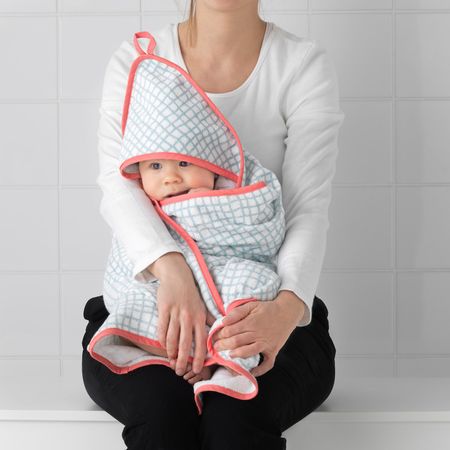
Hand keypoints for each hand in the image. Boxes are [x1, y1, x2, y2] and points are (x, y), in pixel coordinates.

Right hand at [154, 255, 209, 375]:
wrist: (177, 276)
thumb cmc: (191, 293)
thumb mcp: (203, 306)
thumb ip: (211, 320)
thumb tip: (220, 331)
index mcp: (200, 317)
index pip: (201, 341)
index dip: (199, 357)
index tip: (196, 369)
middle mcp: (188, 316)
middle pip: (185, 343)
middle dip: (183, 360)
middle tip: (179, 371)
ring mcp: (176, 313)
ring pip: (172, 338)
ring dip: (171, 353)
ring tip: (171, 361)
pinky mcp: (164, 309)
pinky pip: (162, 329)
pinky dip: (161, 340)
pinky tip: (163, 347)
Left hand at [212, 292, 304, 376]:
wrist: (287, 312)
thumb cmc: (267, 308)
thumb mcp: (252, 305)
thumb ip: (237, 312)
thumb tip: (223, 321)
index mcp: (251, 322)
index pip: (231, 330)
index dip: (220, 334)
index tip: (213, 336)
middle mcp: (258, 334)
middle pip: (236, 342)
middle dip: (223, 345)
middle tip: (215, 348)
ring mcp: (266, 343)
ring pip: (248, 352)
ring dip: (236, 355)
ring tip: (228, 356)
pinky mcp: (273, 351)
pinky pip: (267, 364)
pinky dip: (260, 370)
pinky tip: (251, 372)